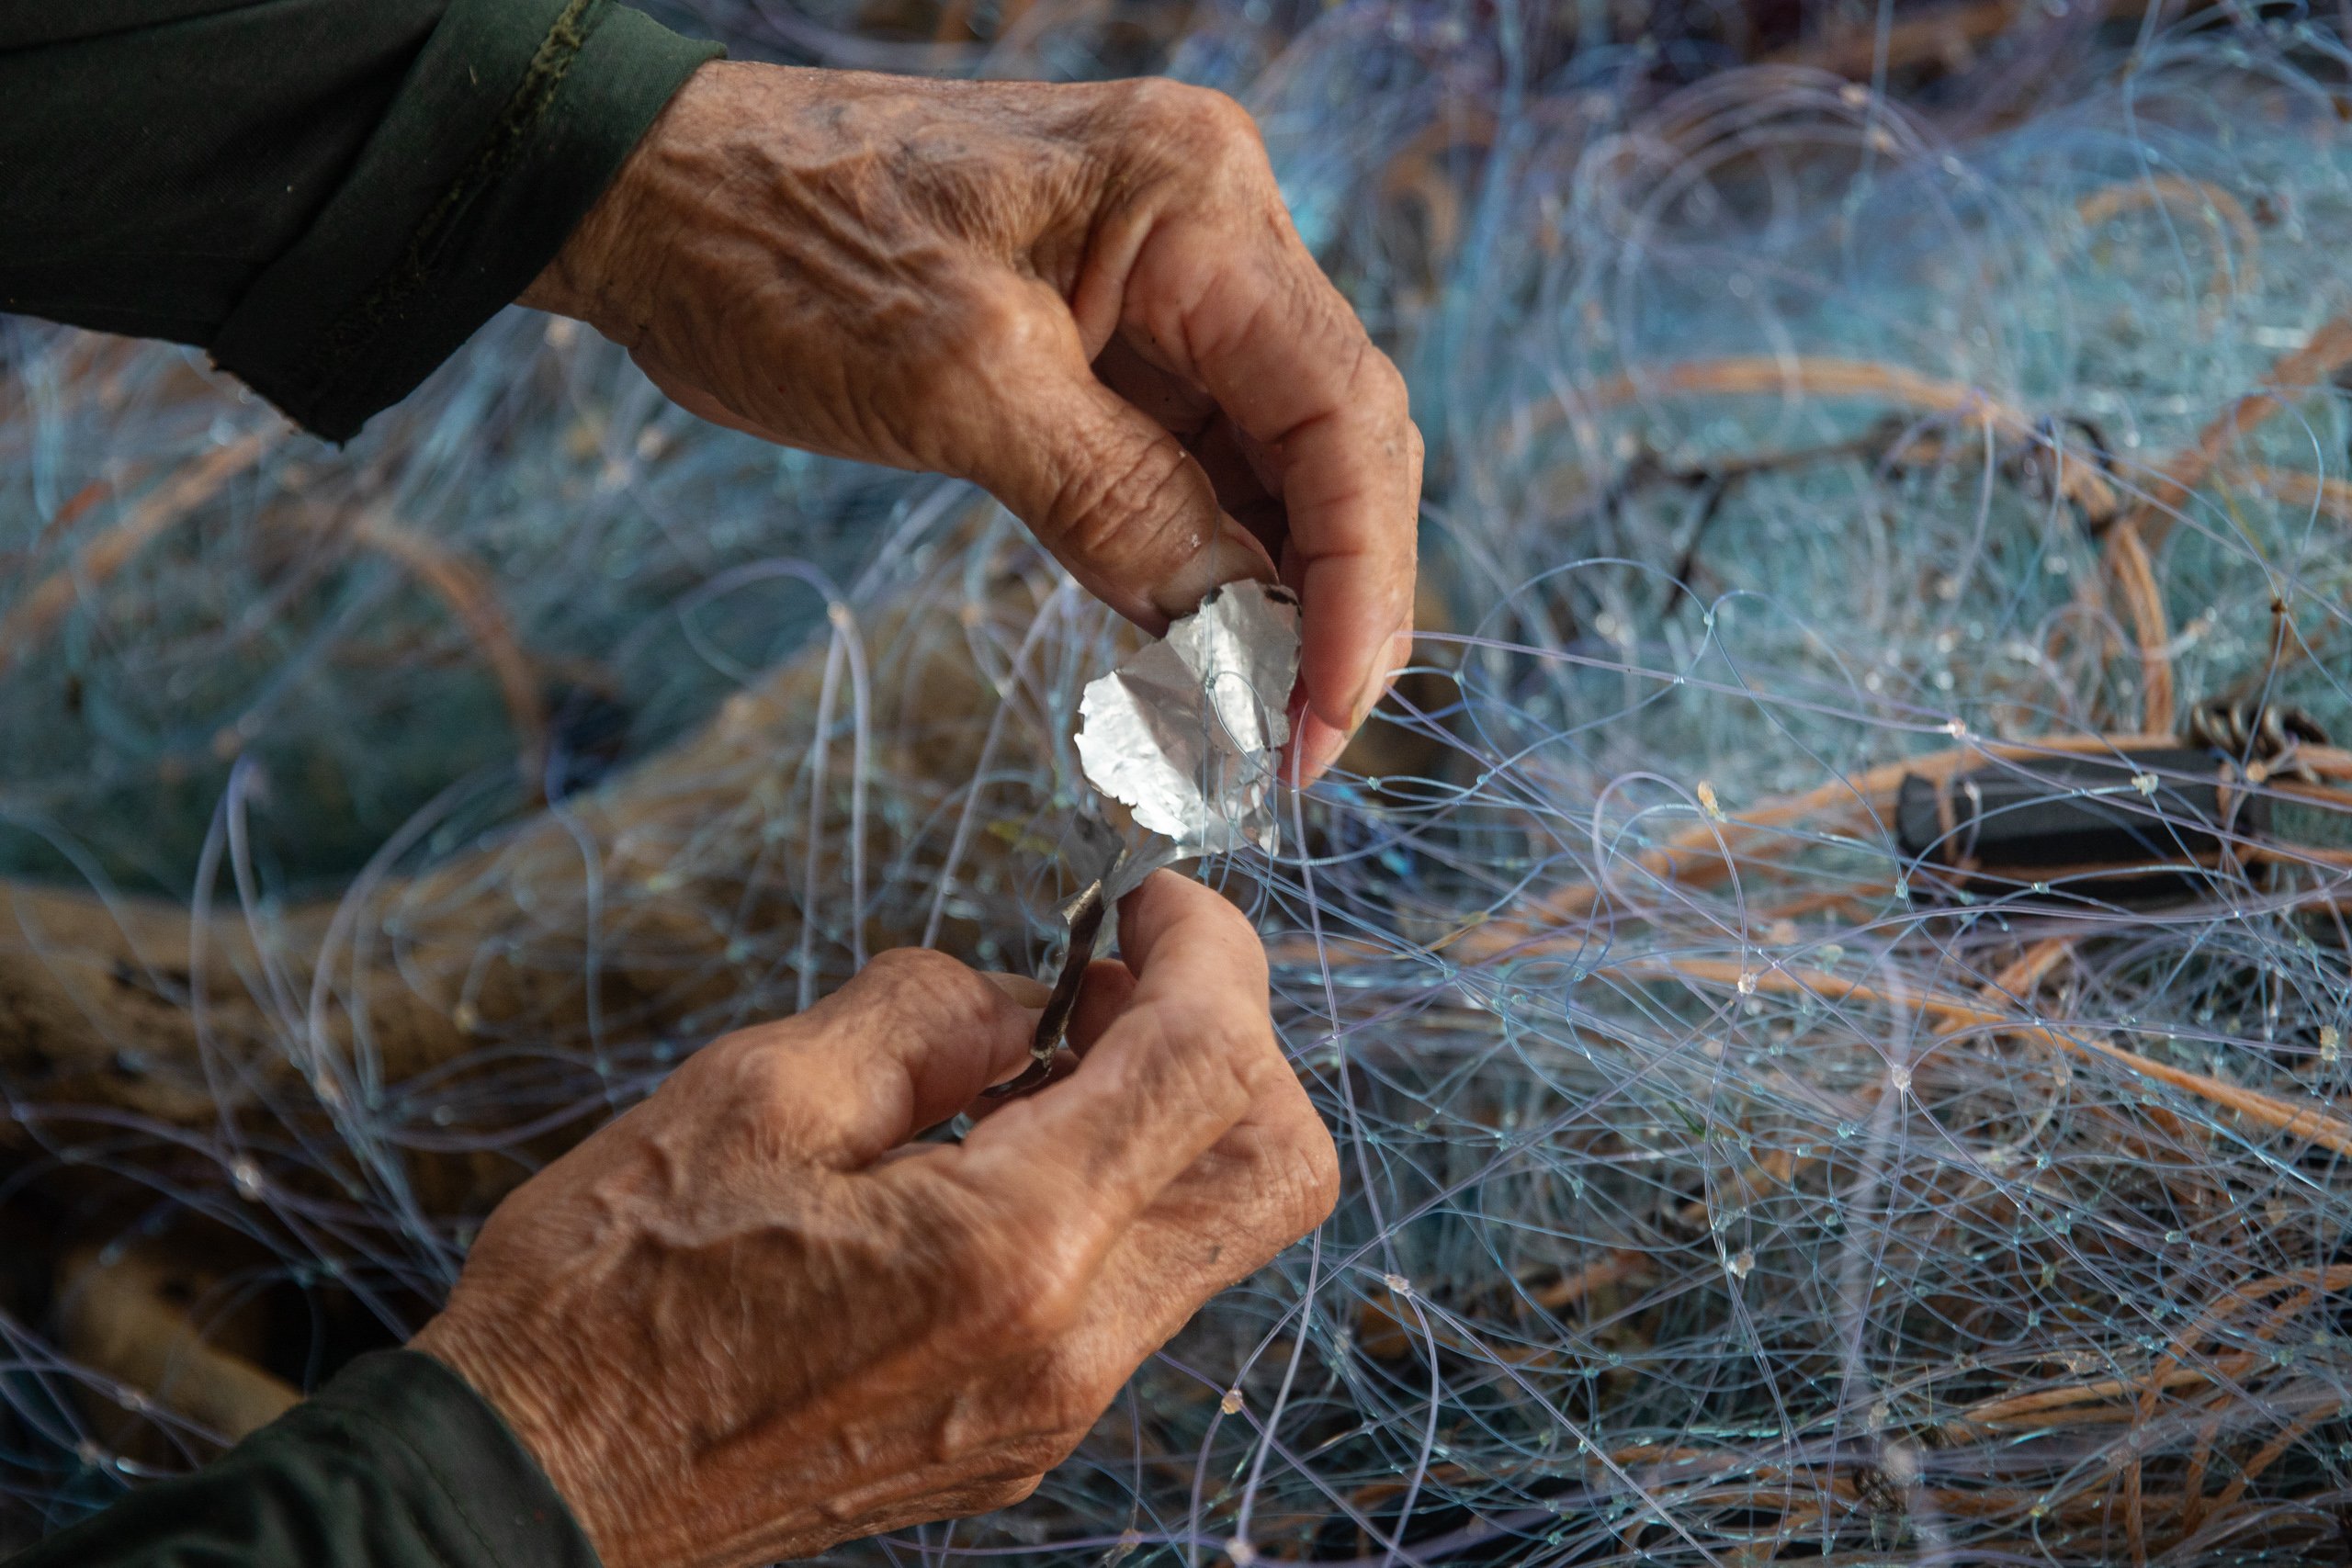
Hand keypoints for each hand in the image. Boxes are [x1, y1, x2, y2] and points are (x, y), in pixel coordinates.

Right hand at [409, 873, 1337, 1567]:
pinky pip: (1140, 1287)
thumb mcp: (752, 1097)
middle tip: (1108, 975)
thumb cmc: (610, 1297)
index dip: (1211, 948)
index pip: (1213, 1065)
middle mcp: (1070, 1346)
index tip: (1143, 897)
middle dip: (1230, 1035)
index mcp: (1011, 1248)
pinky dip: (1118, 1188)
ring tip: (1036, 1054)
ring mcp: (1055, 1407)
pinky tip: (998, 1145)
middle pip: (1277, 1166)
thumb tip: (1025, 997)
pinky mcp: (1023, 1432)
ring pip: (1218, 1230)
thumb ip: (924, 1017)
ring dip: (1174, 1112)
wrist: (536, 1493)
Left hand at [522, 62, 1420, 778]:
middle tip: (1295, 747)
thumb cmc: (778, 248)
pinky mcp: (1114, 331)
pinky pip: (1196, 457)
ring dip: (1273, 591)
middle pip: (1330, 434)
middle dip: (1332, 597)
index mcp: (1195, 200)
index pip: (1339, 408)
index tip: (1330, 716)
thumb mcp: (954, 386)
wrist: (653, 191)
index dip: (1359, 577)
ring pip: (1273, 458)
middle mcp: (1209, 224)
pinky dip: (1203, 557)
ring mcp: (1165, 278)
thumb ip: (1117, 501)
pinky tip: (1196, 649)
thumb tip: (1236, 630)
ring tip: (1249, 723)